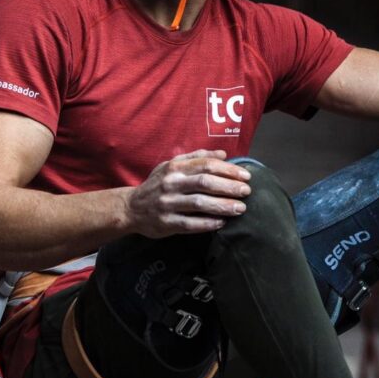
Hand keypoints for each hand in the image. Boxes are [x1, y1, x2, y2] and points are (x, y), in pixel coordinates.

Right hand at [126, 150, 250, 237]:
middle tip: (247, 192)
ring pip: (200, 204)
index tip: (245, 176)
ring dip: (223, 206)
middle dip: (229, 187)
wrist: (131, 208)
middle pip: (205, 183)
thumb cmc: (158, 184)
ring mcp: (168, 204)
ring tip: (240, 208)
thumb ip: (197, 158)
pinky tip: (222, 222)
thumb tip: (223, 154)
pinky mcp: (166, 223)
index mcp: (175, 167)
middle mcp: (171, 183)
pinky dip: (208, 223)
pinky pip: (191, 224)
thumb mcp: (172, 165)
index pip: (206, 165)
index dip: (228, 170)